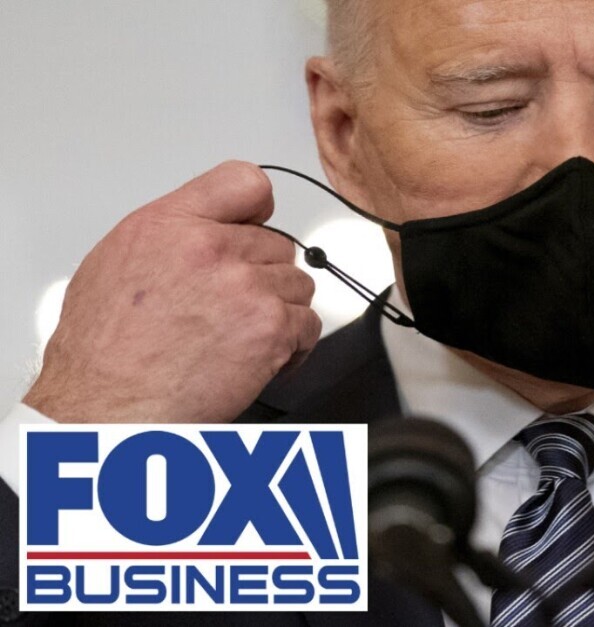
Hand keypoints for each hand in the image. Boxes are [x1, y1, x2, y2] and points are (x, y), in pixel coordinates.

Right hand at [23, 161, 320, 422]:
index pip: (246, 182)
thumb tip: (211, 231)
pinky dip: (293, 346)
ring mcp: (245, 286)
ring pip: (297, 285)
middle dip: (262, 276)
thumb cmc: (105, 351)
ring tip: (242, 337)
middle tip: (233, 308)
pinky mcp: (270, 327)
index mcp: (170, 223)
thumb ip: (173, 235)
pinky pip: (308, 325)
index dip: (257, 210)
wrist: (109, 406)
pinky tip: (261, 359)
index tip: (254, 228)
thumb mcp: (119, 261)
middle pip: (277, 244)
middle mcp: (211, 247)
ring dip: (278, 311)